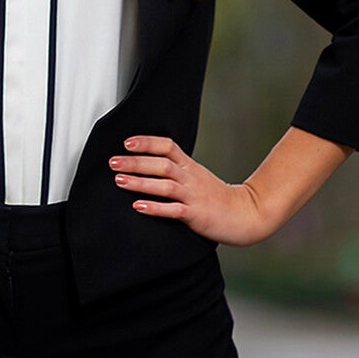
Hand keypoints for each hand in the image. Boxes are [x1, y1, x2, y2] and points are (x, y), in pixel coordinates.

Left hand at [111, 136, 275, 246]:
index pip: (169, 147)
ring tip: (119, 181)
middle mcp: (191, 178)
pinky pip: (173, 210)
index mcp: (191, 167)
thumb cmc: (218, 198)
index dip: (148, 143)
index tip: (127, 143)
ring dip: (140, 182)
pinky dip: (155, 207)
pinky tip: (138, 206)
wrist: (245, 214)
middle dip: (136, 162)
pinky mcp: (196, 214)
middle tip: (113, 162)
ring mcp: (194, 196)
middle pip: (162, 164)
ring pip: (165, 185)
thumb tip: (149, 165)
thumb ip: (178, 170)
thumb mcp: (198, 177)